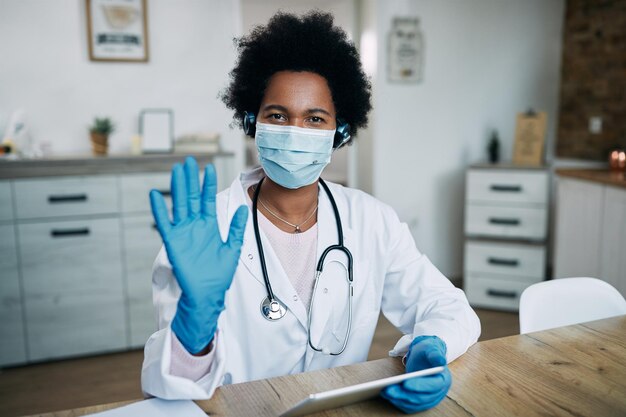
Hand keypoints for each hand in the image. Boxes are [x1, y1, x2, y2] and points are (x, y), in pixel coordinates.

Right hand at [150, 156, 247, 353]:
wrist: (207, 293)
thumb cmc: (219, 273)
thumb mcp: (232, 248)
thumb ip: (236, 228)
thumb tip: (242, 209)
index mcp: (209, 225)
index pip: (208, 199)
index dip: (208, 183)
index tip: (208, 167)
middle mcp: (195, 225)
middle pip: (192, 197)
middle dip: (190, 179)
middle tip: (188, 160)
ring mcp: (183, 232)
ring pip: (179, 204)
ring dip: (178, 187)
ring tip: (176, 170)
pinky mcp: (173, 242)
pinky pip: (165, 223)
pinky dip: (159, 209)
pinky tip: (154, 194)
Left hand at [381, 336, 451, 413]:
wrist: (425, 357)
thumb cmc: (428, 351)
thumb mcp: (431, 348)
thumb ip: (435, 354)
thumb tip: (441, 360)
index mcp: (443, 380)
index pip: (432, 386)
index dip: (419, 386)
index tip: (405, 383)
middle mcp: (438, 392)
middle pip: (421, 398)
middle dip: (404, 394)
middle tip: (389, 390)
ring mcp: (430, 398)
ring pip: (414, 403)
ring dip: (399, 399)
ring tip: (386, 392)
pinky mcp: (421, 402)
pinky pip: (410, 406)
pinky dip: (399, 402)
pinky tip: (388, 396)